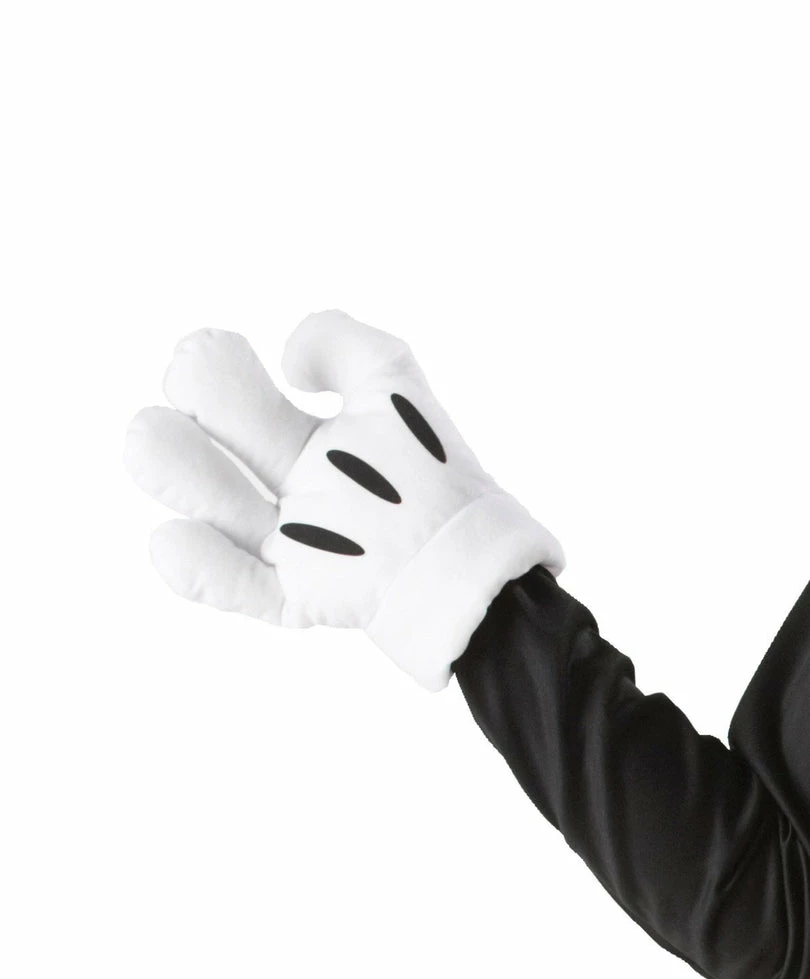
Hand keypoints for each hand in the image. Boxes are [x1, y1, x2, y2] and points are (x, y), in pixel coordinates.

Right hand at [125, 311, 563, 688]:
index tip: (207, 349)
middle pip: (223, 455)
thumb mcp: (399, 389)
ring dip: (184, 477)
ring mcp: (290, 549)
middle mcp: (289, 496)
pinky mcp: (297, 598)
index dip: (216, 377)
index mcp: (305, 446)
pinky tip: (168, 539)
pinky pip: (241, 587)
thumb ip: (346, 345)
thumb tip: (285, 353)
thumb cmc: (438, 475)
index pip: (240, 409)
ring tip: (147, 435)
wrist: (478, 558)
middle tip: (186, 379)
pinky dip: (203, 570)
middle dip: (200, 412)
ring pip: (223, 515)